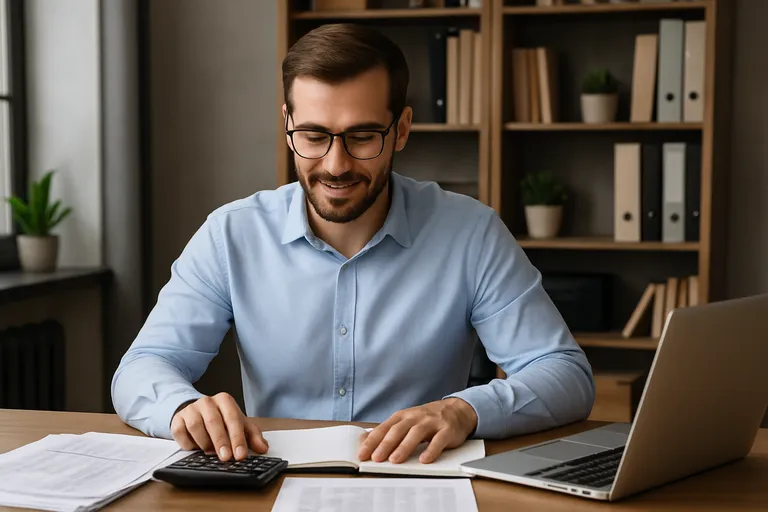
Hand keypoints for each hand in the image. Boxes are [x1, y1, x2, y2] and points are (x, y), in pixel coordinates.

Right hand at [170, 392, 268, 461]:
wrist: (198, 413)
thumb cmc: (222, 419)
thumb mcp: (240, 425)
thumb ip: (253, 436)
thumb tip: (263, 448)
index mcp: (225, 400)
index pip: (233, 418)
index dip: (237, 438)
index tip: (240, 454)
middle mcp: (207, 402)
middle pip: (213, 421)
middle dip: (221, 442)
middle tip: (226, 458)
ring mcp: (190, 409)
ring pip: (196, 427)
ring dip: (204, 443)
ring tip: (211, 452)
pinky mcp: (177, 419)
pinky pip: (180, 433)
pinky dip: (189, 444)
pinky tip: (196, 448)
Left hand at [357, 398, 477, 464]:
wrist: (456, 410)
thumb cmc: (427, 419)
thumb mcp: (406, 421)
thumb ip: (388, 431)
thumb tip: (363, 441)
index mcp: (403, 416)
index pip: (384, 429)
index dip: (372, 441)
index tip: (362, 454)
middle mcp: (416, 417)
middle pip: (398, 430)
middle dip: (385, 444)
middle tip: (375, 458)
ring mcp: (432, 422)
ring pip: (416, 433)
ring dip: (404, 447)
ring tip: (395, 460)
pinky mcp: (447, 430)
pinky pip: (439, 440)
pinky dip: (431, 450)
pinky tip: (424, 460)